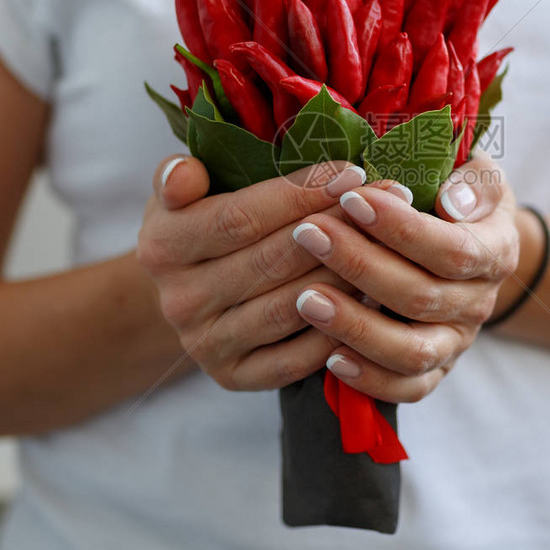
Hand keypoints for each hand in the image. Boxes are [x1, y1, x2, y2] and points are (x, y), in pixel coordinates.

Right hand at [137, 156, 368, 390]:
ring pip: (288, 308)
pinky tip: (371, 302)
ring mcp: (206, 345)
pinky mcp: (234, 377)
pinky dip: (335, 330)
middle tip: (386, 205)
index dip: (300, 194)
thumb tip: (184, 173)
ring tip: (387, 247)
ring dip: (343, 277)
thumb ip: (180, 174)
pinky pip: (294, 360)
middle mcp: (180, 301)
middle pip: (271, 262)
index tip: (352, 174)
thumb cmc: (202, 223)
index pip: (240, 218)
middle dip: (335, 229)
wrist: (190, 292)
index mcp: (162, 247)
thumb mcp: (182, 191)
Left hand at [290, 155, 519, 402]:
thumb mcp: (478, 174)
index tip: (352, 198)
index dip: (402, 228)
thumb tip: (453, 202)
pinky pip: (406, 388)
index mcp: (496, 250)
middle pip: (421, 296)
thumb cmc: (460, 197)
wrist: (471, 245)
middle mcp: (479, 302)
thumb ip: (474, 182)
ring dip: (355, 326)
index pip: (452, 248)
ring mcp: (457, 342)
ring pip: (411, 351)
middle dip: (359, 265)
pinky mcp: (435, 371)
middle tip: (309, 233)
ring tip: (305, 298)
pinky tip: (329, 356)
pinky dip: (369, 379)